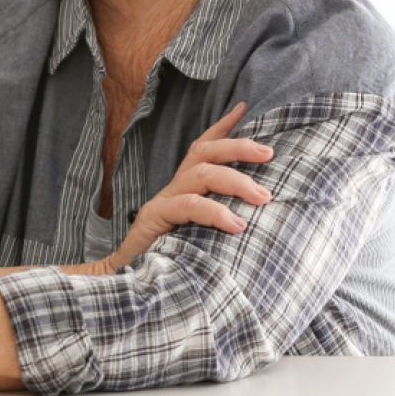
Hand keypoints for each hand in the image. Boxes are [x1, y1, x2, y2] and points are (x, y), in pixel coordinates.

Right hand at [0, 103, 272, 285]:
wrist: (124, 289)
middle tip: (270, 153)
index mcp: (184, 191)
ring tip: (263, 197)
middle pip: (204, 152)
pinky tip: (236, 224)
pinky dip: (214, 211)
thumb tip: (258, 222)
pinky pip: (187, 205)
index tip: (245, 107)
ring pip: (201, 173)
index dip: (223, 127)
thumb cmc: (170, 265)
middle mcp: (173, 191)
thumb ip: (220, 224)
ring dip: (236, 179)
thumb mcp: (201, 239)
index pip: (202, 149)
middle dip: (238, 146)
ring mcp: (163, 203)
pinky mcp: (155, 220)